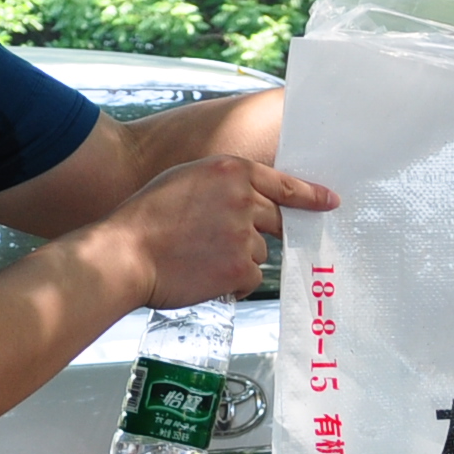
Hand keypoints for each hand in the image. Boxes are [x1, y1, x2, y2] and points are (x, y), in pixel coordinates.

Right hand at [105, 156, 337, 308]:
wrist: (124, 254)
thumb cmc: (144, 219)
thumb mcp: (184, 180)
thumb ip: (221, 185)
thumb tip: (246, 200)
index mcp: (230, 171)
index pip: (283, 183)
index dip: (310, 195)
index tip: (330, 201)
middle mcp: (243, 199)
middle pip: (275, 219)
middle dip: (261, 232)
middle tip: (231, 242)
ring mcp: (244, 235)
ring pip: (258, 252)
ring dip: (236, 259)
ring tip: (197, 257)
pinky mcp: (241, 268)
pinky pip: (250, 278)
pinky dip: (232, 283)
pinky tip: (203, 276)